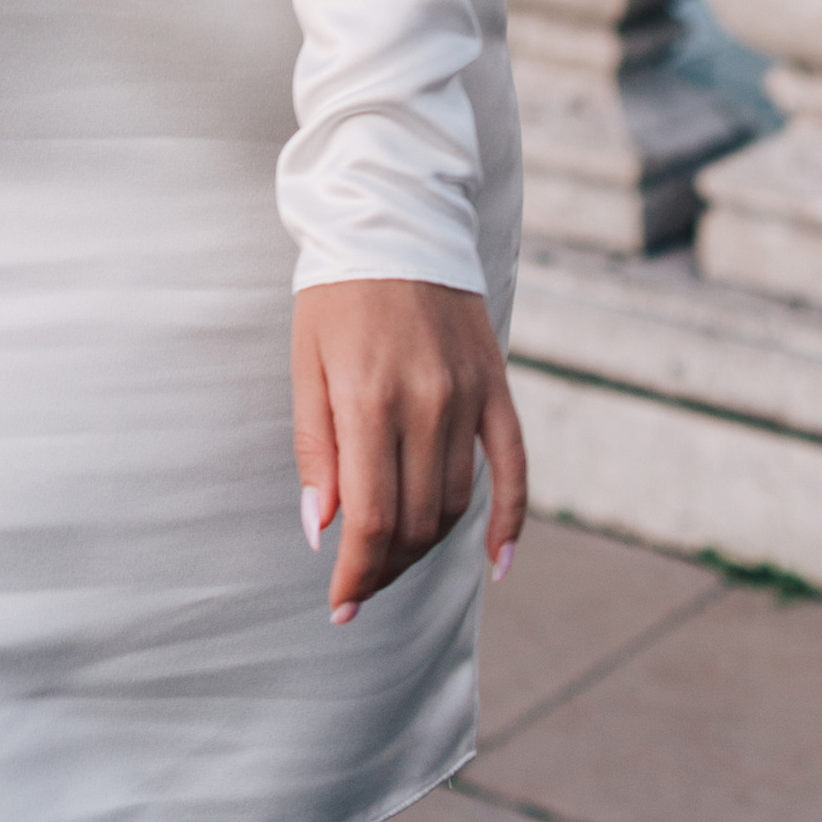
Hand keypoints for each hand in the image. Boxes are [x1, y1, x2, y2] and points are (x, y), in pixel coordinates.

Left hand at [292, 279, 526, 621]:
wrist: (392, 217)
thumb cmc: (335, 292)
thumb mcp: (305, 363)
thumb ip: (315, 449)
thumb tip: (323, 530)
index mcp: (369, 399)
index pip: (369, 518)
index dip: (356, 573)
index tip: (340, 604)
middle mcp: (426, 403)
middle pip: (415, 520)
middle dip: (385, 565)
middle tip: (361, 583)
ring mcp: (468, 396)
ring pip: (457, 503)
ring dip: (427, 545)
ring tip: (395, 560)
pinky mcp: (497, 385)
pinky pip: (515, 470)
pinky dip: (511, 525)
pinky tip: (499, 568)